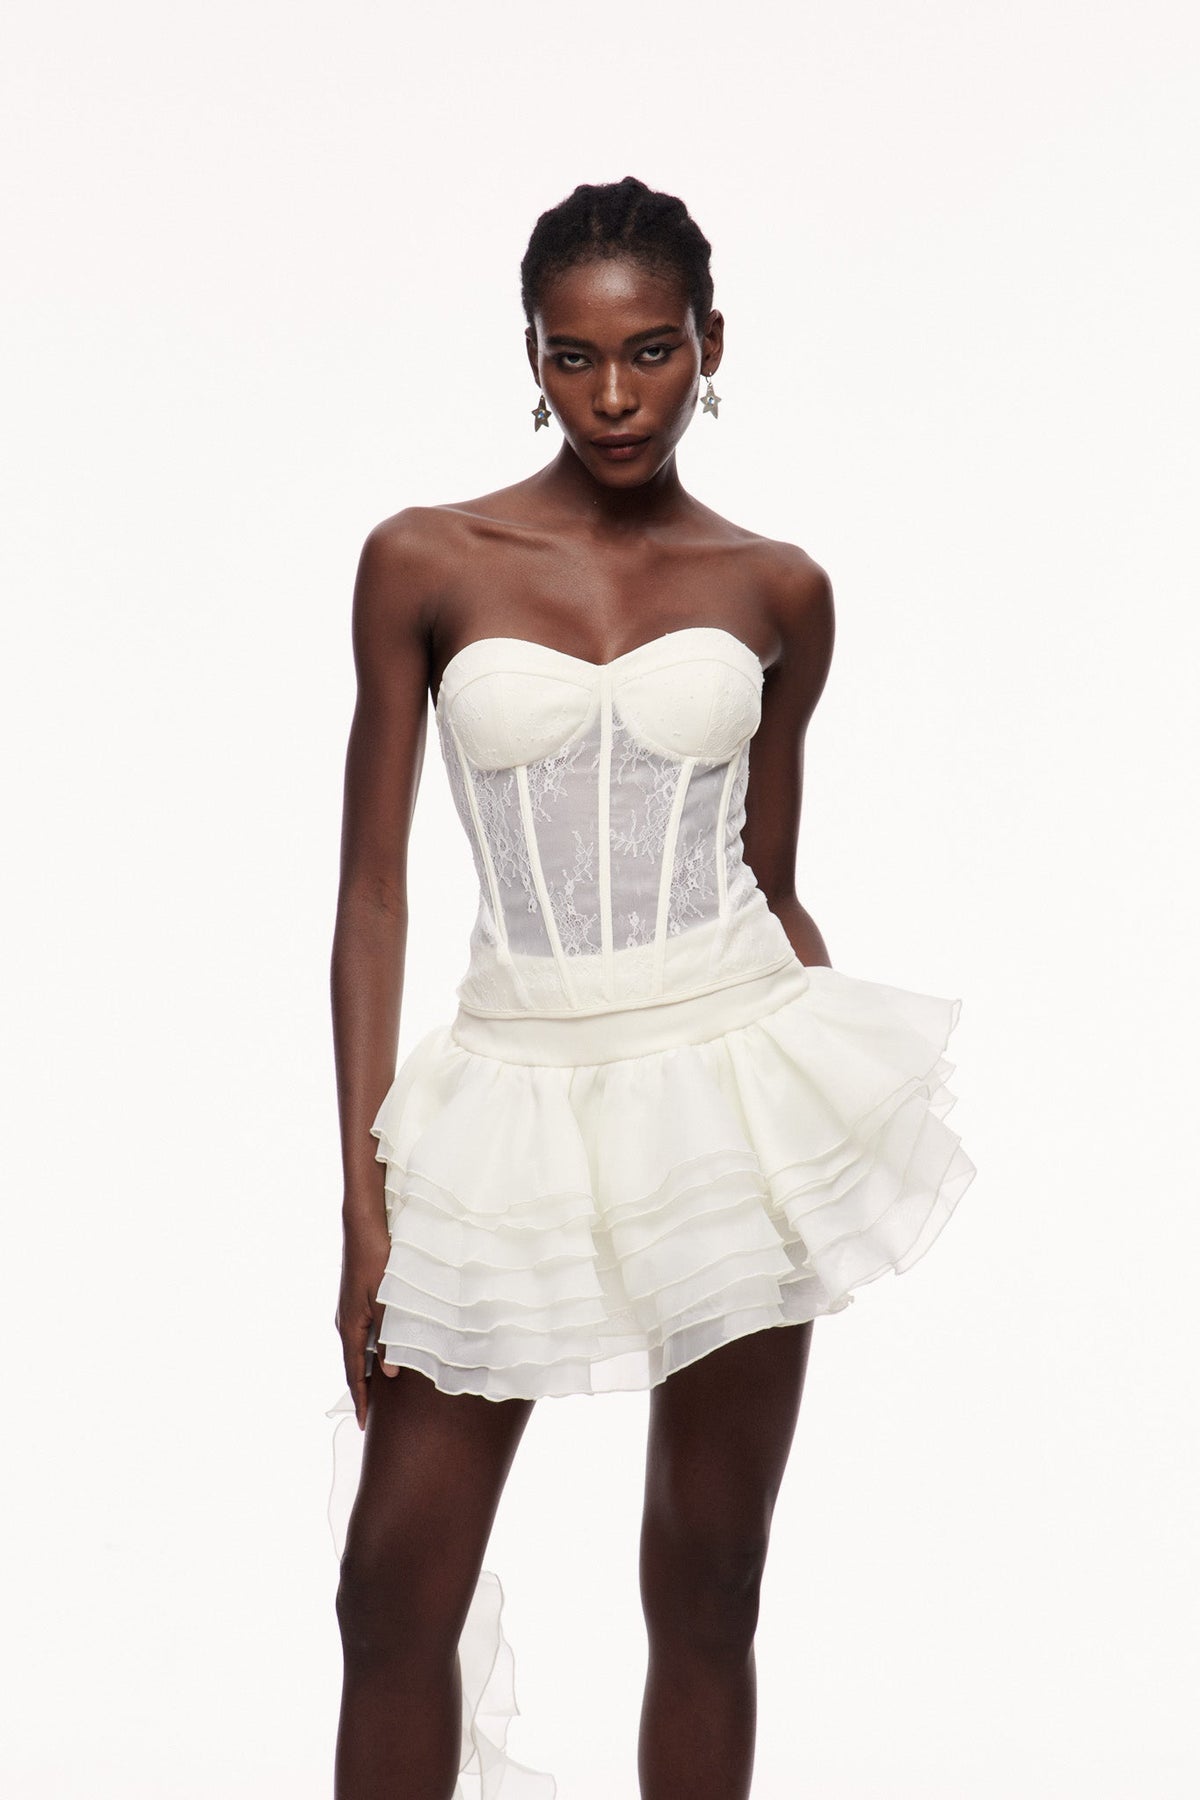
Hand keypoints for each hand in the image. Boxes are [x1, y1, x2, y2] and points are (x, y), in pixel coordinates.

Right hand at [335, 1209, 395, 1429]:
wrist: (362, 1226)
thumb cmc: (376, 1259)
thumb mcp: (387, 1300)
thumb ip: (389, 1338)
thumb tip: (390, 1373)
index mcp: (350, 1326)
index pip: (353, 1373)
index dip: (360, 1399)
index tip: (363, 1424)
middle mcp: (345, 1322)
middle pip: (352, 1365)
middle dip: (361, 1390)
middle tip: (371, 1415)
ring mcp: (348, 1310)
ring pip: (357, 1349)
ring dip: (365, 1371)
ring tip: (377, 1392)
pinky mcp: (355, 1300)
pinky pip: (361, 1334)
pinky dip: (368, 1352)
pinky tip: (379, 1353)